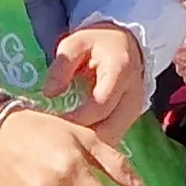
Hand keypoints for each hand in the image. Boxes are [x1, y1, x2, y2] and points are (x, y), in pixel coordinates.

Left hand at [44, 25, 151, 139]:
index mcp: (120, 70)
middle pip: (110, 129)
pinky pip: (115, 135)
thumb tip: (49, 93)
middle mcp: (133, 93)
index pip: (100, 105)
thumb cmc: (97, 42)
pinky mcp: (132, 117)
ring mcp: (136, 107)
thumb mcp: (75, 43)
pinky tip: (77, 138)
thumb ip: (62, 66)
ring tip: (65, 140)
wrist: (125, 42)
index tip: (53, 124)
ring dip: (90, 143)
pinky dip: (96, 141)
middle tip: (55, 138)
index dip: (77, 119)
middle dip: (82, 138)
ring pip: (114, 137)